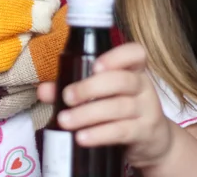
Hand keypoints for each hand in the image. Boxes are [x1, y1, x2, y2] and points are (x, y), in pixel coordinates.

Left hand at [37, 43, 173, 168]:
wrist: (153, 142)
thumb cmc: (120, 110)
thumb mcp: (101, 95)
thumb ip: (72, 88)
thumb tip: (43, 90)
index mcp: (132, 70)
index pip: (135, 53)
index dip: (117, 56)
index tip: (95, 65)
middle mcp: (143, 87)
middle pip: (121, 81)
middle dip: (90, 88)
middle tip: (67, 97)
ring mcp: (147, 110)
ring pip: (119, 108)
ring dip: (87, 114)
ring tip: (65, 120)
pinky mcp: (145, 133)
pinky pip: (122, 131)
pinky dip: (99, 134)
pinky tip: (82, 137)